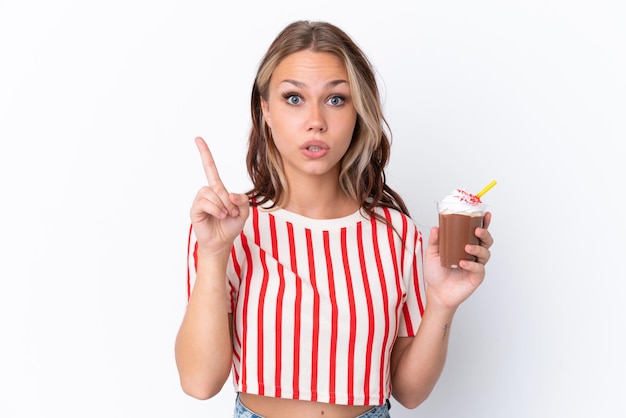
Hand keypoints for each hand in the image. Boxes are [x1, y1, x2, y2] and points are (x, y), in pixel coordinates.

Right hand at [190, 137, 249, 254]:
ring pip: (211, 194)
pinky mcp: (195, 209)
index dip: (205, 154)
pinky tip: (219, 216)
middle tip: (232, 213)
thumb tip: (229, 194)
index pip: (210, 168)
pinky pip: (206, 203)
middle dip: (229, 201)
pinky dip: (216, 210)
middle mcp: (207, 192)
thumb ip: (242, 199)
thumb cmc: (231, 226)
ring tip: (225, 216)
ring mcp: (200, 200)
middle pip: (218, 187)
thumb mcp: (244, 212)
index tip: (198, 139)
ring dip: (222, 206)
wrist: (222, 242)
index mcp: (218, 189)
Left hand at [423, 212, 493, 309]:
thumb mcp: (432, 254)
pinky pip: (478, 268)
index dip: (484, 223)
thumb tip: (436, 227)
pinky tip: (463, 263)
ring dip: (478, 248)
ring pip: (485, 253)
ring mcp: (476, 265)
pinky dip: (471, 264)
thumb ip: (435, 241)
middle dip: (485, 233)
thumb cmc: (436, 273)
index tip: (485, 214)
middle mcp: (473, 254)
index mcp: (465, 245)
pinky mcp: (476, 276)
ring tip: (467, 248)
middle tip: (477, 230)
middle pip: (486, 241)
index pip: (477, 232)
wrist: (437, 292)